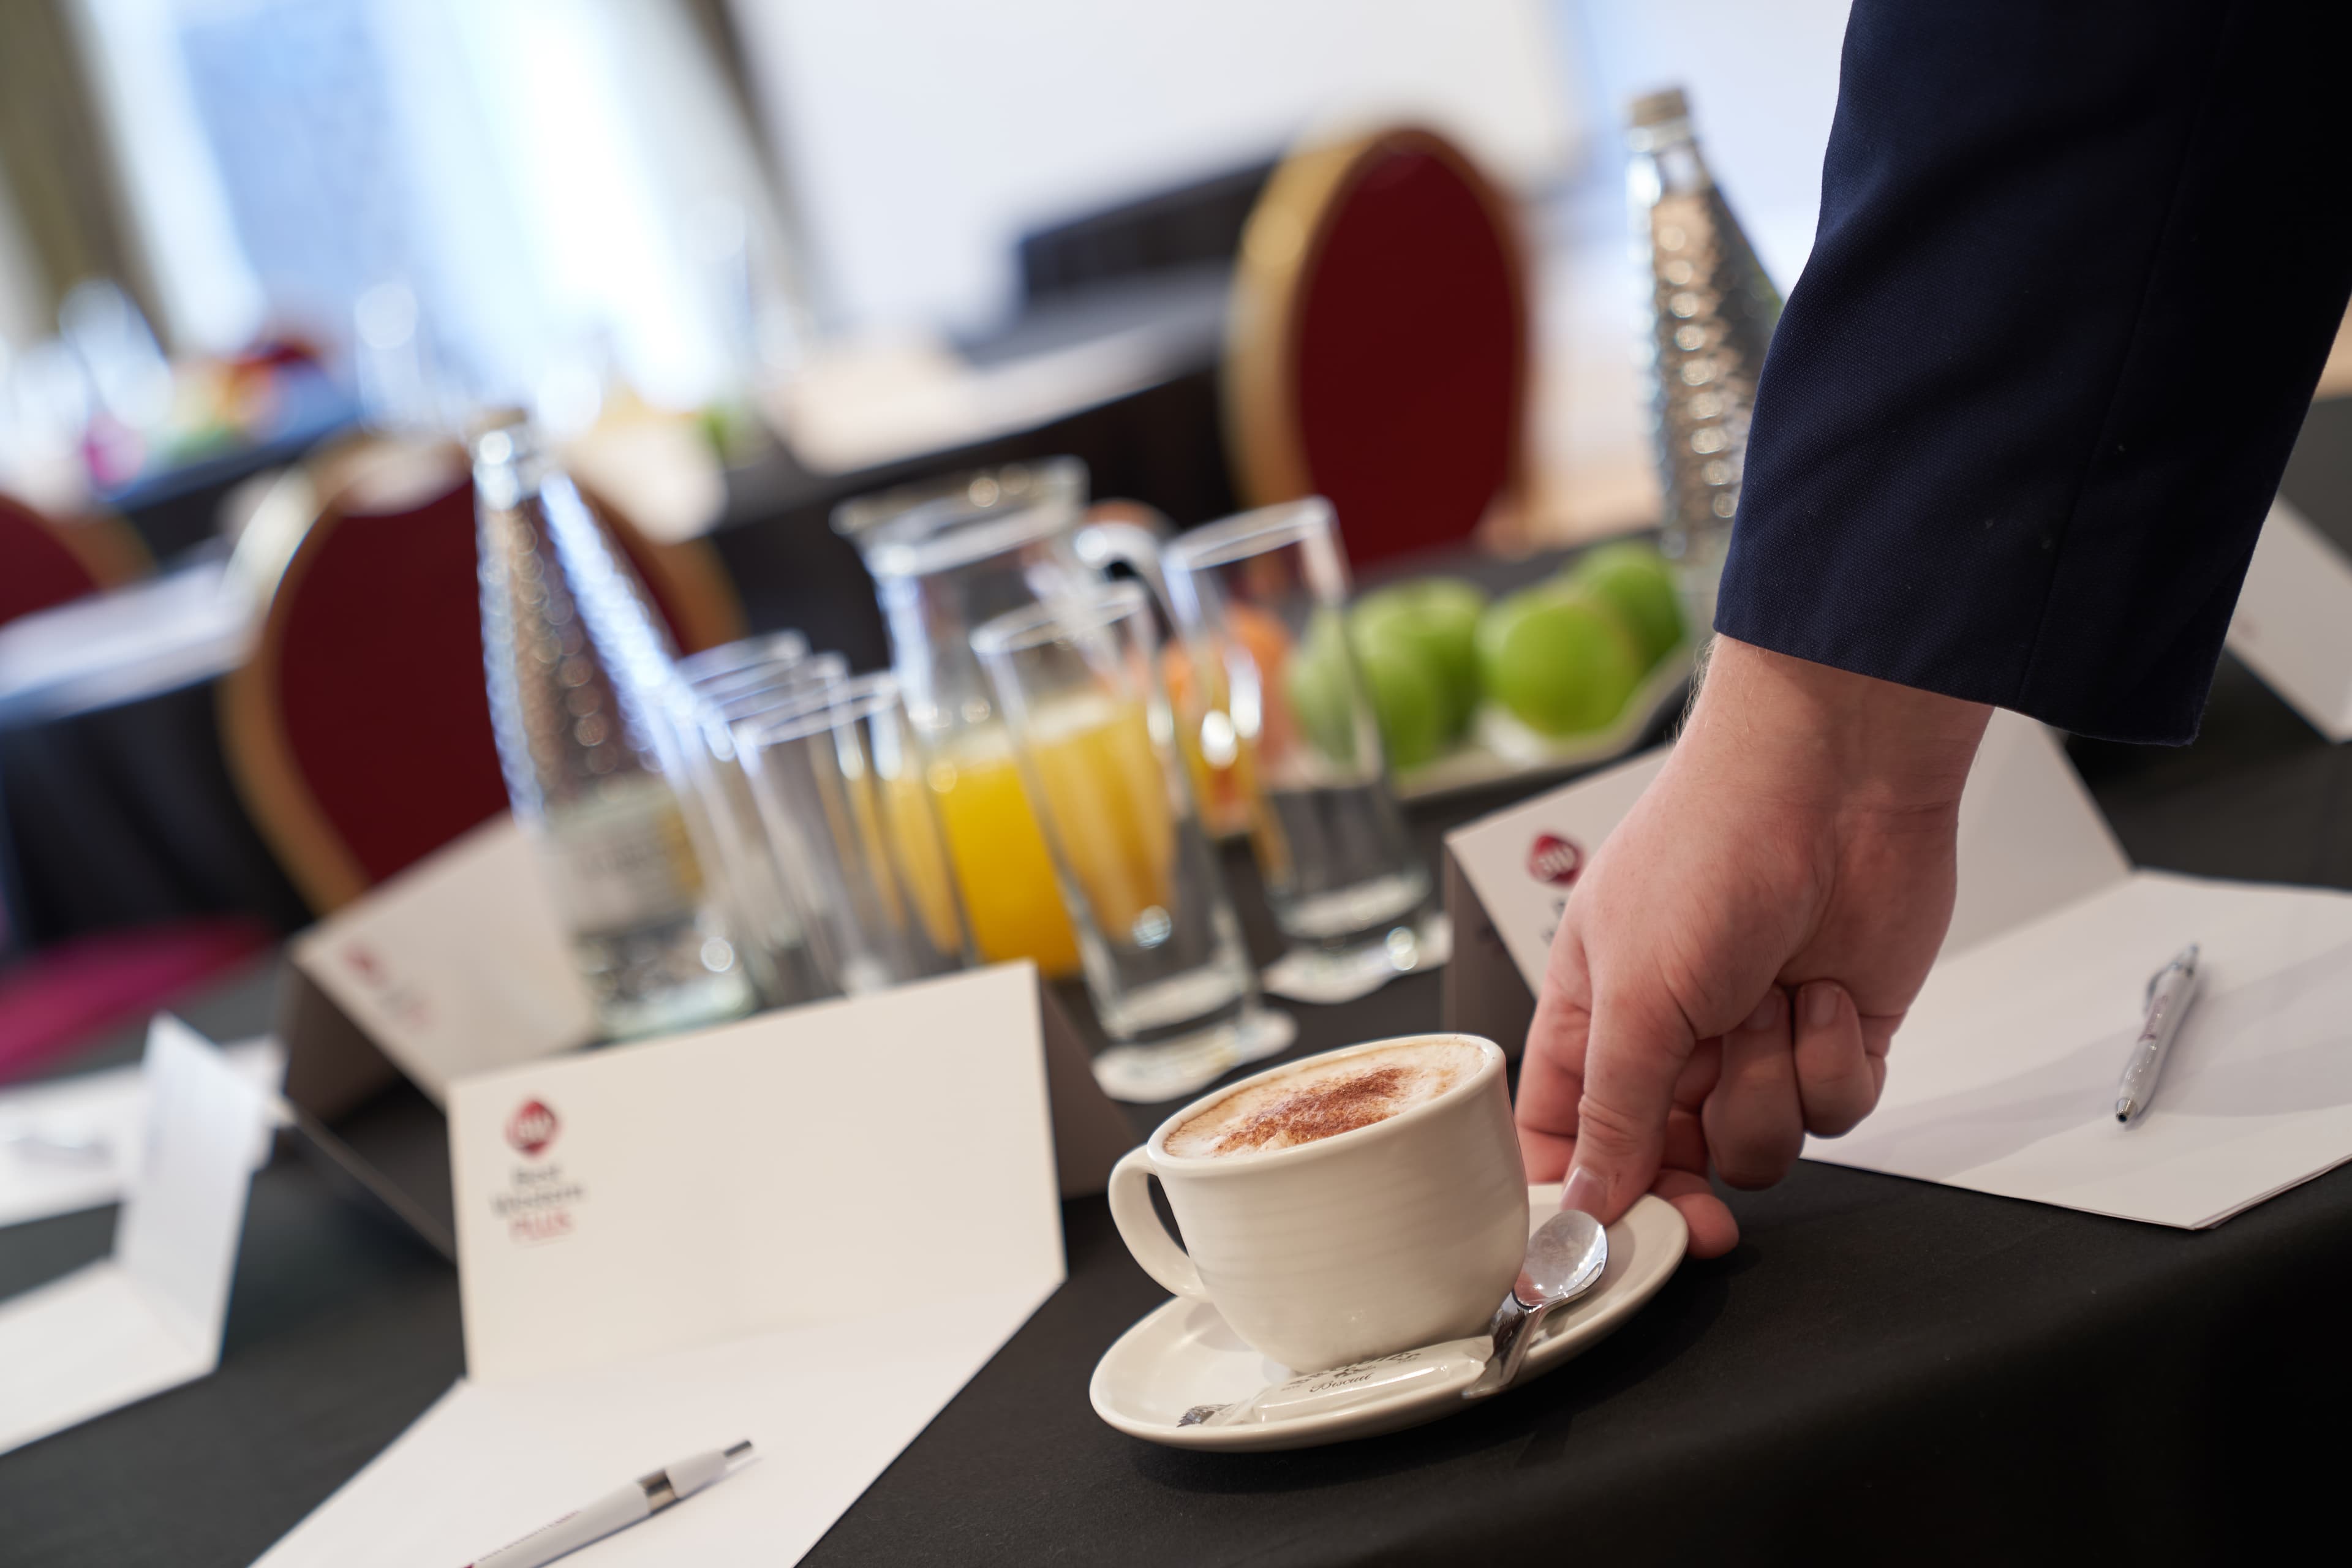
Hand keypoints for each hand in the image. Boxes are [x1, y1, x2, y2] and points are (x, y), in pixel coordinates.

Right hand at [1515, 637, 1989, 1256]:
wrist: (1836, 779)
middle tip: (1703, 1212)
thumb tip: (1582, 1209)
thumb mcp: (1634, 995)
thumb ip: (1611, 1114)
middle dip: (1690, 1181)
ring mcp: (1757, 1038)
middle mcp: (1674, 1035)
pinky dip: (1831, 1061)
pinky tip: (1819, 995)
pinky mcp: (1835, 1036)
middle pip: (1667, 1161)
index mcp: (1594, 1015)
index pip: (1564, 1136)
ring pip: (1759, 1146)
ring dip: (1767, 1088)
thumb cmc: (1709, 849)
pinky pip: (1836, 1112)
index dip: (1578, 1199)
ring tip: (1766, 1006)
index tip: (1600, 1252)